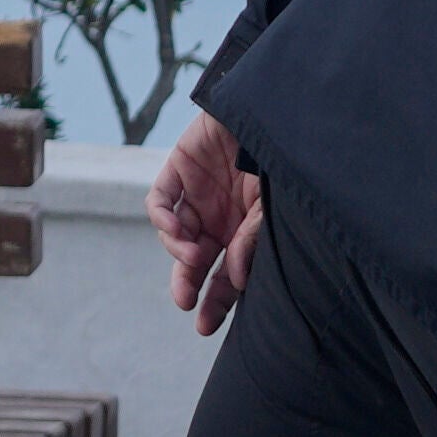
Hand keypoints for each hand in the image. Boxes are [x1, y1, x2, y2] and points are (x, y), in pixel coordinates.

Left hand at [149, 110, 263, 335]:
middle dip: (188, 284)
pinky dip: (164, 221)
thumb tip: (234, 279)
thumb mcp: (270, 208)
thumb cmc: (276, 159)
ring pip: (175, 236)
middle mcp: (217, 217)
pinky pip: (160, 204)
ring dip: (179, 252)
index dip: (217, 299)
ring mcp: (195, 196)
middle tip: (187, 304)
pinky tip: (177, 232)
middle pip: (195, 261)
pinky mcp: (177, 172)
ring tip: (192, 258)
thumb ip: (251, 241)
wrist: (264, 110)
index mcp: (242, 230)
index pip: (226, 273)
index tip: (206, 326)